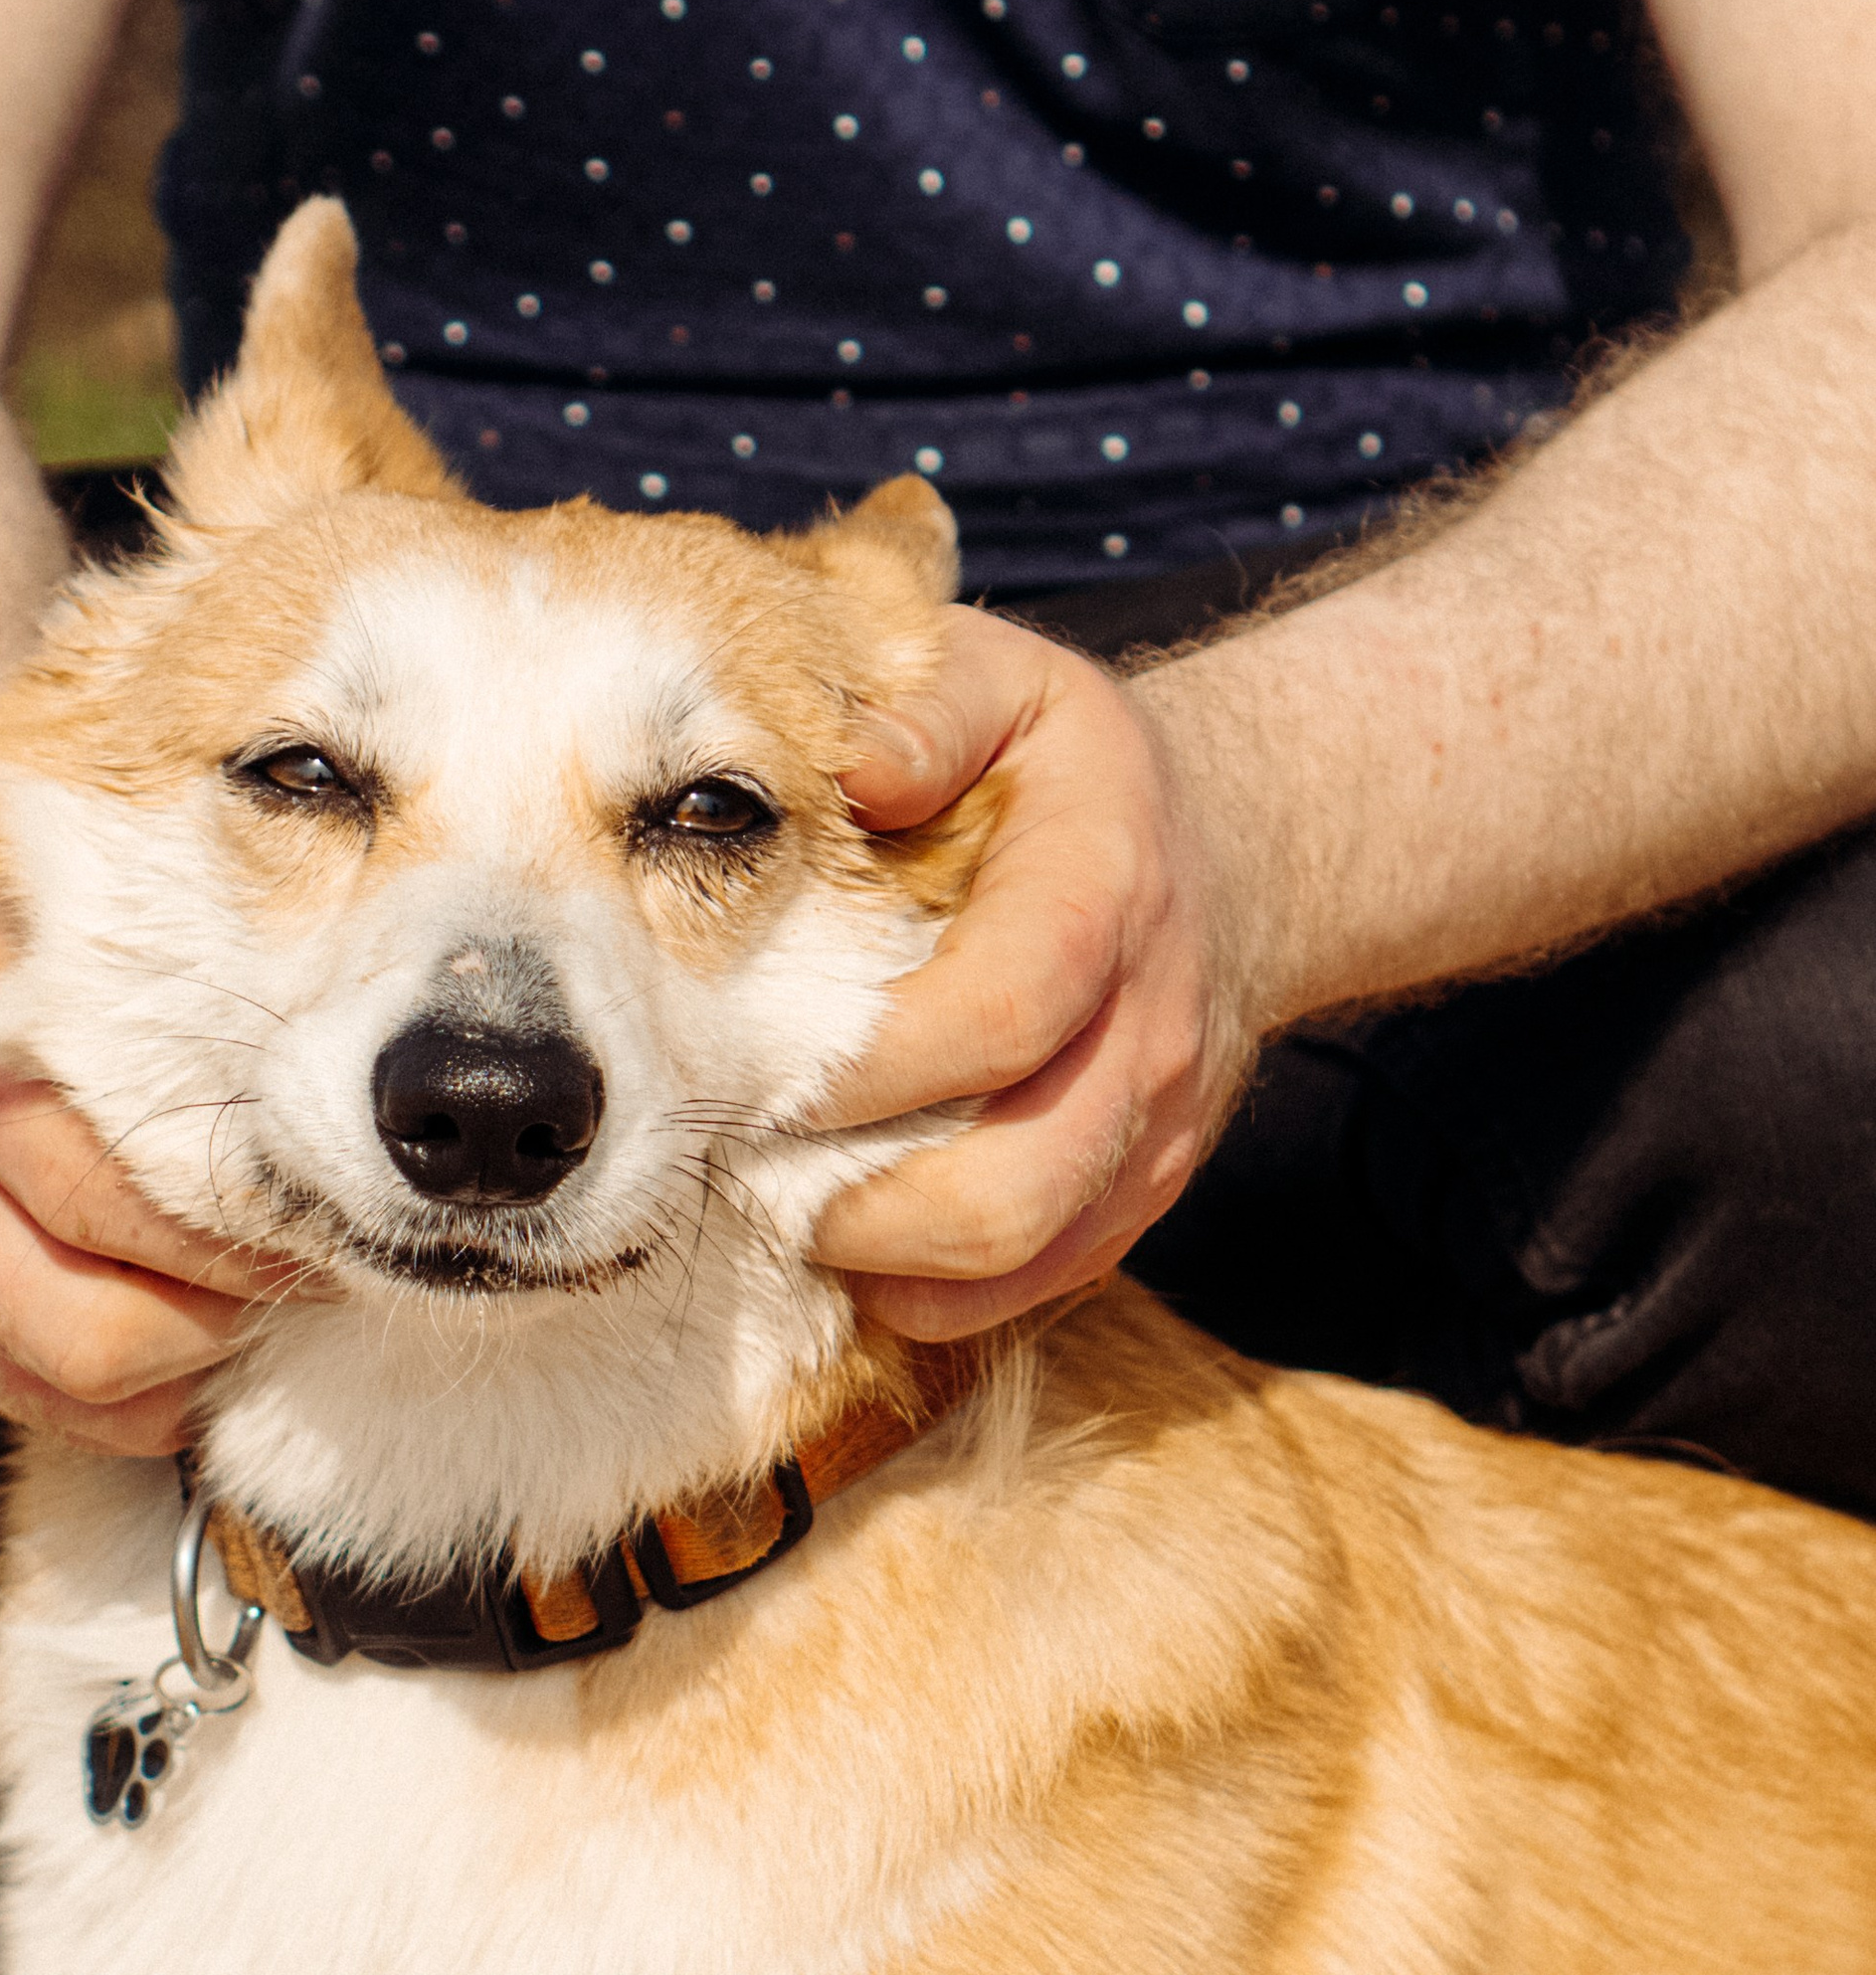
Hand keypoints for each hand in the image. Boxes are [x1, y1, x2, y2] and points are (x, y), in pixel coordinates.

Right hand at [0, 862, 307, 1451]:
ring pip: (60, 1379)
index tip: (327, 1226)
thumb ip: (226, 988)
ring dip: (181, 1370)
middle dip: (219, 1320)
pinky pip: (28, 1400)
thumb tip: (358, 1080)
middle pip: (85, 1322)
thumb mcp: (143, 928)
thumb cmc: (94, 953)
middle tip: (300, 1279)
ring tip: (252, 1309)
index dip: (240, 1236)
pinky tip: (191, 1340)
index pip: (115, 1197)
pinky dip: (129, 1397)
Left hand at [811, 609, 1257, 1336]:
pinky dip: (925, 1287)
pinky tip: (853, 1231)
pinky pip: (1028, 1288)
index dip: (872, 1067)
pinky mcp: (1134, 1198)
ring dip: (882, 1257)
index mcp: (1104, 895)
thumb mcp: (1011, 685)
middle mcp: (1145, 1034)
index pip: (1000, 1015)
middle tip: (750, 1161)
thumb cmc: (1069, 772)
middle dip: (858, 1203)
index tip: (760, 1071)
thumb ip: (929, 707)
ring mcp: (1148, 1133)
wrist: (1225, 856)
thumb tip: (856, 765)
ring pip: (1020, 1256)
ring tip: (788, 1200)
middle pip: (1014, 1186)